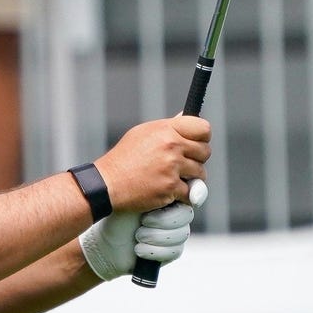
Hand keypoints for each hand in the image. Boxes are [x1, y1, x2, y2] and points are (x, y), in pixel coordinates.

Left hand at [81, 179, 206, 280]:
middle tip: (144, 220)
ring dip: (155, 236)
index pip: (187, 194)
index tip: (166, 204)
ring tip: (137, 235)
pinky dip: (153, 250)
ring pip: (181, 234)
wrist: (103, 242)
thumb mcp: (137, 195)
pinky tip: (138, 248)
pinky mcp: (170, 251)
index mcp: (167, 194)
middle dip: (163, 220)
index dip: (181, 200)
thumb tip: (177, 181)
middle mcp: (173, 213)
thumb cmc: (117, 214)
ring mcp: (174, 233)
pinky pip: (174, 251)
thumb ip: (158, 184)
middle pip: (186, 215)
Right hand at [94, 116, 210, 212]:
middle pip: (205, 152)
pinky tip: (167, 192)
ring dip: (190, 179)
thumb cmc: (123, 159)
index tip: (196, 144)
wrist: (107, 184)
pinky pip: (190, 193)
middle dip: (196, 160)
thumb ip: (167, 127)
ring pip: (200, 174)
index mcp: (166, 130)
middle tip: (181, 165)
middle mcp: (171, 147)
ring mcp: (172, 168)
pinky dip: (181, 196)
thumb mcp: (141, 133)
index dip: (202, 138)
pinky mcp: (170, 188)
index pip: (203, 128)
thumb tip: (184, 117)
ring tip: (172, 178)